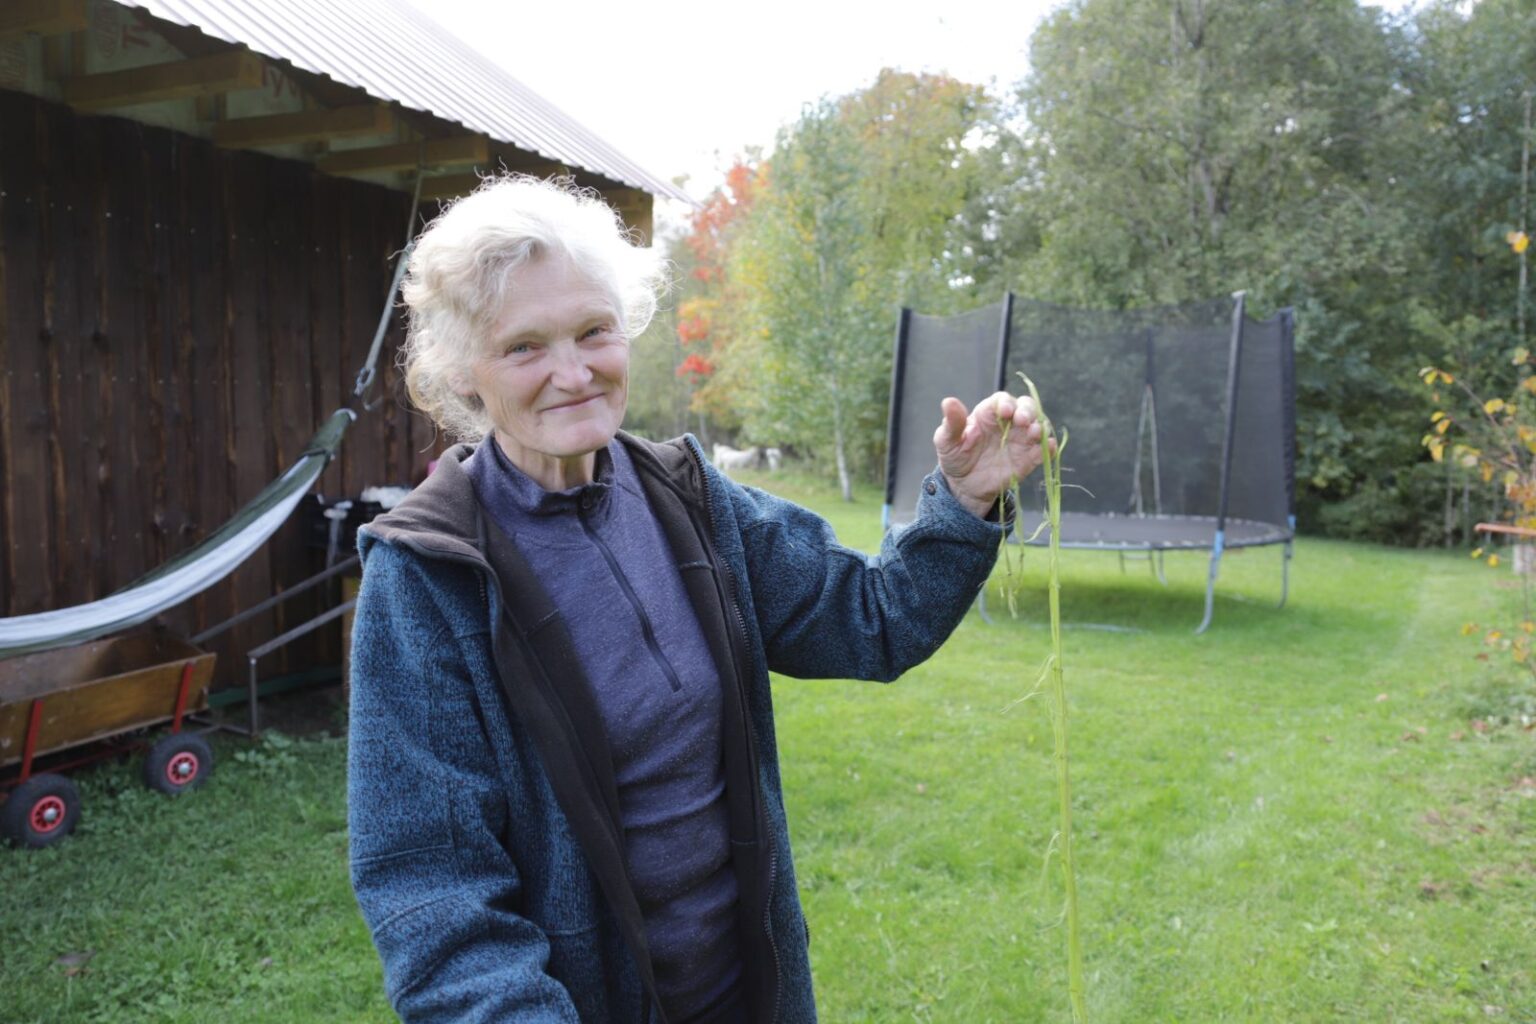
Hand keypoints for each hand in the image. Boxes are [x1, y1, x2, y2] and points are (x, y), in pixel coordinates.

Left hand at [932, 392, 1050, 518]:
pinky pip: (1044, 450)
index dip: (1006, 403)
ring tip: (1035, 433)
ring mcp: (1021, 439)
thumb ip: (952, 423)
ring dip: (1040, 426)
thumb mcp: (947, 441)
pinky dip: (1049, 448)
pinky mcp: (1029, 458)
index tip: (1004, 412)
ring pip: (1038, 425)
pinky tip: (1049, 448)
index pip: (1002, 400)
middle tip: (1023, 421)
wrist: (965, 485)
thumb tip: (948, 401)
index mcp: (989, 414)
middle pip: (1026, 407)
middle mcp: (1009, 422)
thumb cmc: (955, 456)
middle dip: (1028, 410)